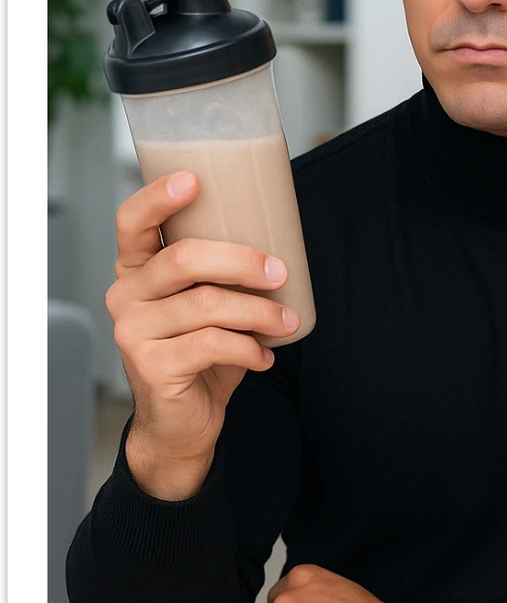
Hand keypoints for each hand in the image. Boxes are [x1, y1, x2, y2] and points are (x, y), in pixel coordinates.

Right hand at [105, 171, 300, 498]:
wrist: (181, 422)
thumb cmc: (199, 355)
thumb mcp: (207, 306)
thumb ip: (222, 276)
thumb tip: (279, 244)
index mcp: (136, 270)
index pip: (132, 222)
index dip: (158, 197)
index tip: (195, 180)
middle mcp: (126, 295)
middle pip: (183, 259)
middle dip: (241, 260)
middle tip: (279, 271)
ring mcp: (133, 331)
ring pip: (206, 304)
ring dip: (258, 310)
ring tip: (285, 320)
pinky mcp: (150, 366)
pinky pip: (212, 344)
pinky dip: (249, 347)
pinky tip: (265, 355)